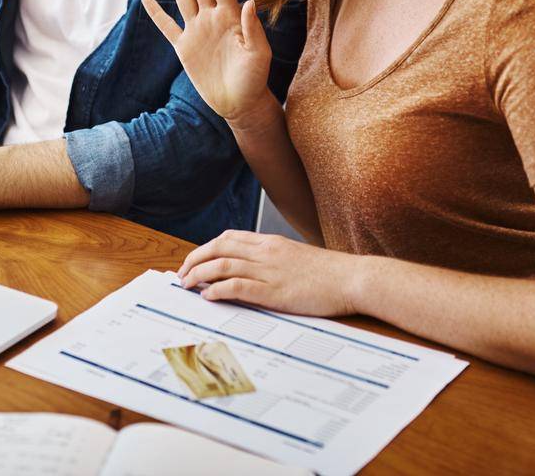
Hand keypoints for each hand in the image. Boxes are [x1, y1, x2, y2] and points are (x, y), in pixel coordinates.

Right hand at [141, 0, 275, 130]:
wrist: (240, 103)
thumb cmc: (254, 78)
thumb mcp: (258, 54)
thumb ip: (252, 29)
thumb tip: (247, 2)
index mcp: (229, 16)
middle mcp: (211, 17)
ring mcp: (196, 31)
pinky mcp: (184, 48)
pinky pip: (167, 27)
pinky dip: (156, 14)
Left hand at [177, 230, 364, 317]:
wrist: (353, 278)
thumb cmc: (330, 274)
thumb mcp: (297, 259)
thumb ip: (275, 261)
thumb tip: (254, 272)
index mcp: (272, 242)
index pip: (229, 237)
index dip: (206, 248)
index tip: (195, 260)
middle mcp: (266, 252)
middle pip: (219, 247)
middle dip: (195, 259)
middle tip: (181, 274)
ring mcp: (269, 270)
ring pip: (222, 264)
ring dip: (199, 274)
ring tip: (186, 285)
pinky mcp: (274, 291)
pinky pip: (237, 287)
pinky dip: (218, 289)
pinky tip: (208, 296)